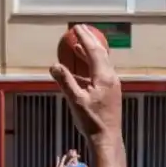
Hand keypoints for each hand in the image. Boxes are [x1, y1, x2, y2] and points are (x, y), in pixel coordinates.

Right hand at [49, 24, 120, 138]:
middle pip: (100, 53)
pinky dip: (90, 66)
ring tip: (79, 44)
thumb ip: (65, 81)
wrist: (107, 138)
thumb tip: (54, 66)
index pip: (93, 51)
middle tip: (80, 29)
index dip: (84, 38)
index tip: (76, 28)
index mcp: (104, 77)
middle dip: (89, 40)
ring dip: (89, 52)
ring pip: (101, 62)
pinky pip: (99, 72)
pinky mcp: (110, 92)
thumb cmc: (92, 121)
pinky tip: (81, 68)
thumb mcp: (75, 101)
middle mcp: (111, 78)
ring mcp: (112, 85)